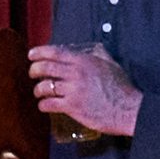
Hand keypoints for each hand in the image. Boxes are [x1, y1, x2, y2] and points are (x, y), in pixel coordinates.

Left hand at [27, 45, 141, 137]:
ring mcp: (73, 91)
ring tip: (38, 92)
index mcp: (84, 61)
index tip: (31, 54)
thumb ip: (100, 55)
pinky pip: (49, 104)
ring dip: (37, 89)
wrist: (128, 109)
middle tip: (32, 73)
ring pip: (44, 87)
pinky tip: (44, 106)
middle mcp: (75, 74)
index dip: (40, 52)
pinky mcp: (72, 107)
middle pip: (45, 68)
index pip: (55, 52)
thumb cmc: (122, 87)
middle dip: (34, 70)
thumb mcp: (112, 65)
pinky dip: (43, 105)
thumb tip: (96, 49)